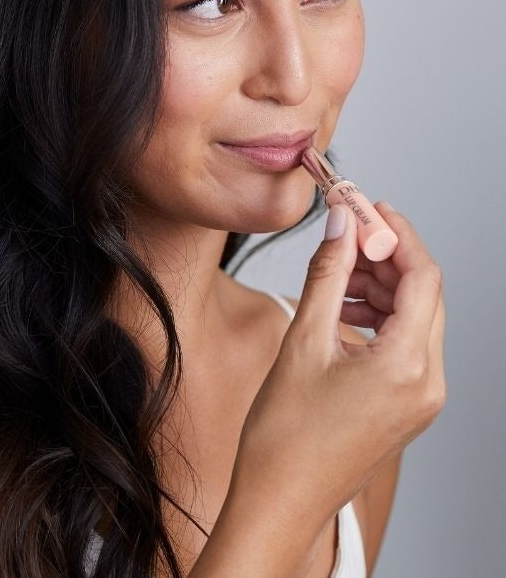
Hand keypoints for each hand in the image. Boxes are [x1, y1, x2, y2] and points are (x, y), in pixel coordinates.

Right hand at [232, 201, 445, 521]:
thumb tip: (341, 223)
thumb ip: (327, 273)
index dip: (397, 233)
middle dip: (386, 257)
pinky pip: (406, 344)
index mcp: (407, 368)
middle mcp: (427, 384)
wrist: (279, 500)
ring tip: (336, 275)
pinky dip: (380, 317)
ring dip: (381, 286)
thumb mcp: (303, 341)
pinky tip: (341, 310)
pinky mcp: (408, 406)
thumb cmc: (284, 437)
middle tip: (347, 232)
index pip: (423, 276)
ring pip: (415, 317)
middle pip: (424, 294)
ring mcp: (422, 399)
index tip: (370, 207)